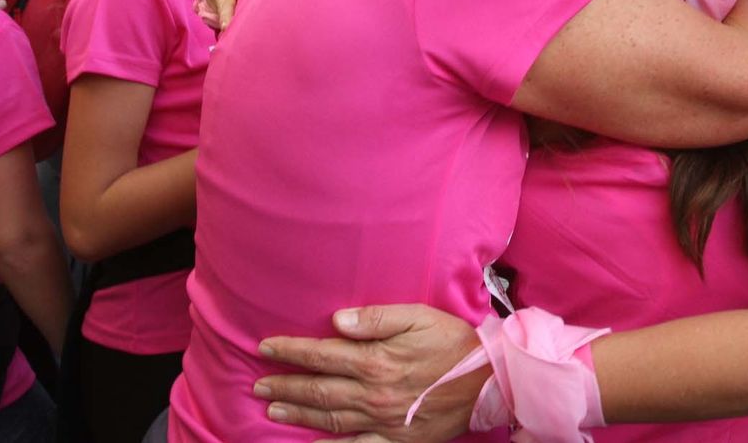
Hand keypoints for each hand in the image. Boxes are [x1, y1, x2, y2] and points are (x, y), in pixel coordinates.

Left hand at [253, 304, 482, 440]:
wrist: (489, 381)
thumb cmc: (454, 343)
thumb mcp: (418, 316)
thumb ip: (376, 318)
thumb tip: (337, 321)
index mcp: (375, 360)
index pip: (321, 355)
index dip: (290, 352)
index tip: (266, 348)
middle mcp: (372, 393)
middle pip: (318, 390)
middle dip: (284, 386)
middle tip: (258, 385)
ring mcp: (381, 420)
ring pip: (329, 419)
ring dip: (297, 414)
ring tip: (271, 410)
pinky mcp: (395, 440)